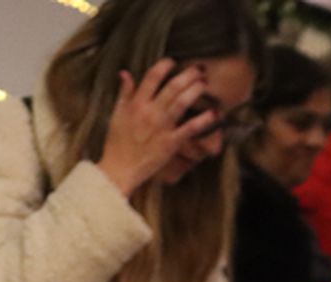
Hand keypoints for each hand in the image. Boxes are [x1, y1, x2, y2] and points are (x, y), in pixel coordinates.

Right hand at [96, 59, 216, 197]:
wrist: (119, 170)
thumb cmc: (116, 144)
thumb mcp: (116, 115)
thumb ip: (124, 93)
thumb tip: (125, 73)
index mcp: (136, 104)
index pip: (152, 77)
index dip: (165, 65)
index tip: (172, 62)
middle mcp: (150, 113)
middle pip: (173, 86)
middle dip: (189, 74)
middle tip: (198, 69)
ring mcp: (161, 127)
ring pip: (182, 101)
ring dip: (196, 89)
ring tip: (204, 83)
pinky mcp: (170, 142)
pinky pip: (190, 128)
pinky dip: (203, 120)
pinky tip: (214, 112)